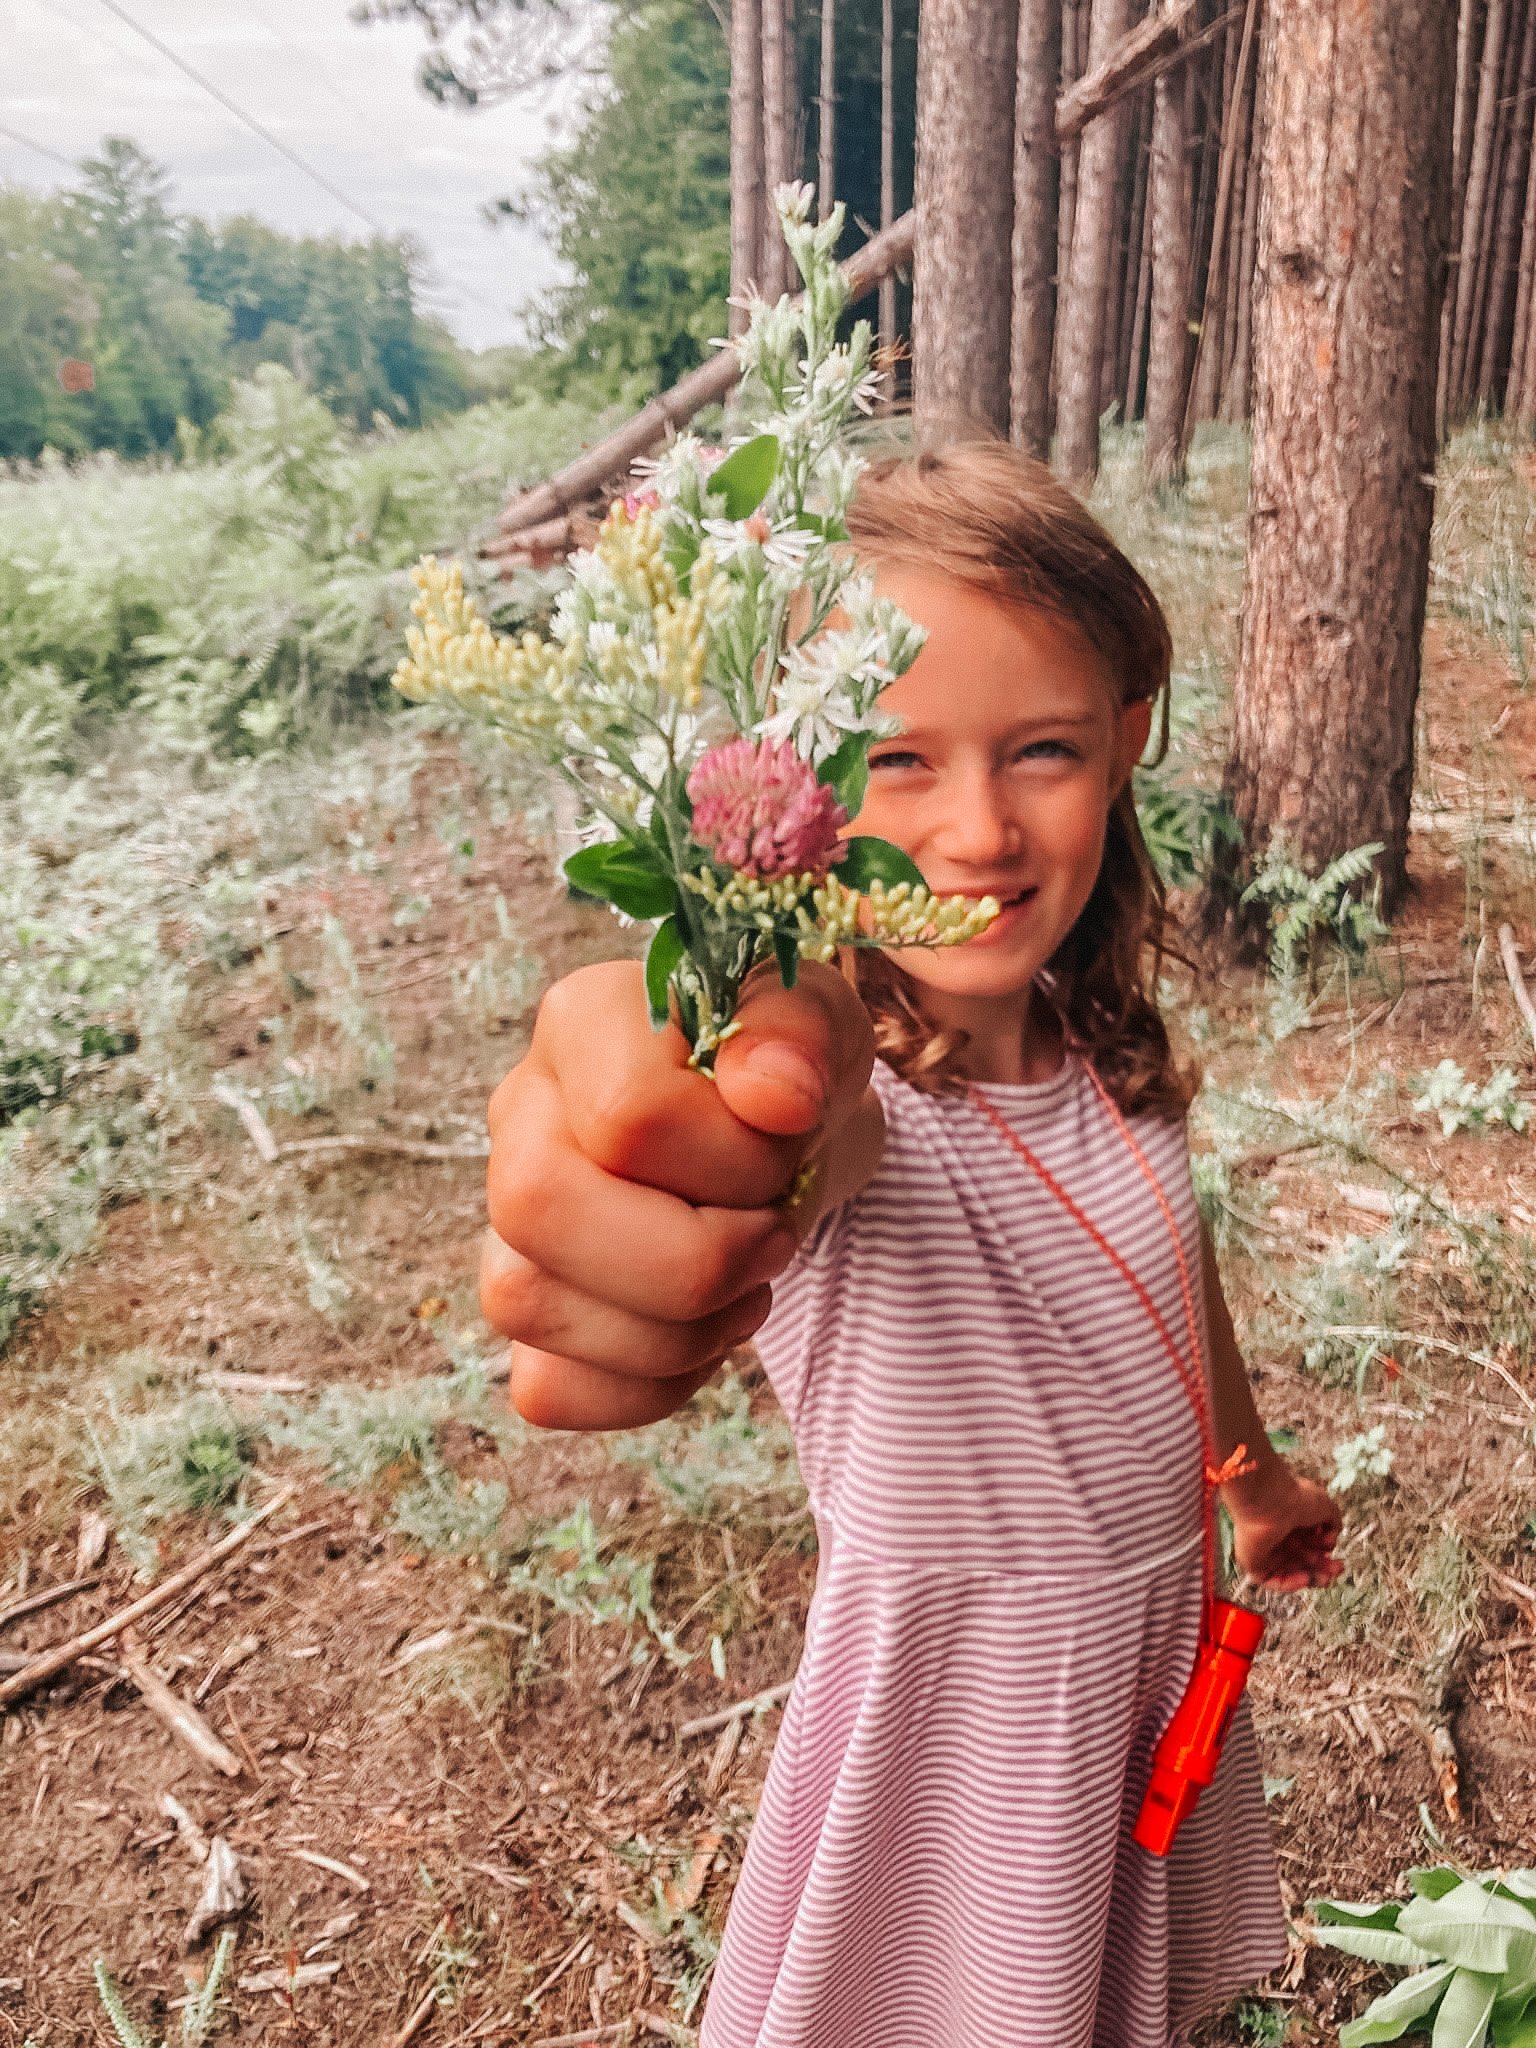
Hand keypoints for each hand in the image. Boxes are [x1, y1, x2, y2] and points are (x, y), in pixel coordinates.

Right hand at [480, 958, 876, 1428]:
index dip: (737, 1159)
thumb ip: (802, 1032)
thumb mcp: (823, 1024)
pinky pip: (545, 1386)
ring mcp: (505, 1218)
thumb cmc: (792, 1073)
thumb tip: (772, 1096)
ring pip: (524, 1304)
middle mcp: (520, 1114)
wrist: (786, 1137)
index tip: (791, 1146)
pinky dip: (647, 1387)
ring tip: (747, 1285)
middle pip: (536, 1205)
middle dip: (693, 1256)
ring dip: (678, 1329)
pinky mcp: (530, 1310)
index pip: (628, 1114)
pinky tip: (703, 1335)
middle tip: (771, 1236)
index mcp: (584, 1022)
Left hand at [1223, 1457, 1343, 1592]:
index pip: (1307, 1541)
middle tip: (1337, 1570)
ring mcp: (1264, 1549)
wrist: (1269, 1501)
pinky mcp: (1253, 1562)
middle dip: (1322, 1566)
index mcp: (1289, 1519)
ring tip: (1327, 1579)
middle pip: (1301, 1558)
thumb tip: (1332, 1537)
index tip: (1334, 1552)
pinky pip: (1272, 1580)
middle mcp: (1276, 1534)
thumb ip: (1333, 1523)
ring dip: (1311, 1577)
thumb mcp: (1326, 1506)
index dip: (1324, 1549)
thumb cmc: (1294, 1499)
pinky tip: (1305, 1579)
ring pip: (1290, 1572)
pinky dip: (1291, 1583)